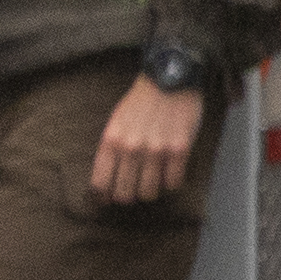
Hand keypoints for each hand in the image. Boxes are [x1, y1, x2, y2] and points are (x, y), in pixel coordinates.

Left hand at [91, 80, 202, 206]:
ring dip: (149, 191)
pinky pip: (173, 182)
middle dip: (126, 197)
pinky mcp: (179, 150)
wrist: (169, 80)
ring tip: (151, 182)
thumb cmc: (140, 101)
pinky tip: (169, 174)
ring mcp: (156, 150)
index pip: (100, 182)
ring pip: (149, 192)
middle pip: (124, 193)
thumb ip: (112, 147)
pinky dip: (170, 183)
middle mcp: (132, 148)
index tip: (106, 199)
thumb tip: (108, 177)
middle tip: (131, 192)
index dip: (102, 196)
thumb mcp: (115, 121)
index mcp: (111, 140)